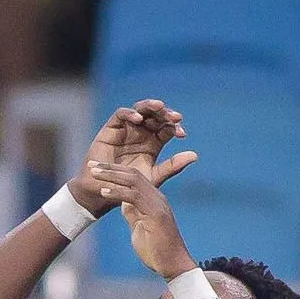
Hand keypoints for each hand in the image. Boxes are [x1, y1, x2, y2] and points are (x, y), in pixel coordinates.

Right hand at [65, 100, 193, 215]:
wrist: (104, 191)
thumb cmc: (128, 186)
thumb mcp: (154, 176)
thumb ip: (172, 166)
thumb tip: (195, 155)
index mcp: (154, 142)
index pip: (168, 128)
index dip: (175, 127)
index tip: (181, 134)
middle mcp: (141, 132)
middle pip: (156, 116)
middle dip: (166, 114)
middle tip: (175, 117)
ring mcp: (127, 128)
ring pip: (141, 110)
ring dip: (150, 106)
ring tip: (159, 107)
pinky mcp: (111, 128)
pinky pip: (120, 114)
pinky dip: (129, 113)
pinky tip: (138, 118)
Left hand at [86, 160, 197, 279]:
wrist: (172, 265)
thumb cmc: (156, 250)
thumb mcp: (139, 227)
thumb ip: (133, 213)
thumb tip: (123, 204)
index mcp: (153, 199)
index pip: (133, 177)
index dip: (114, 171)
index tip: (95, 168)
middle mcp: (157, 197)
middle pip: (132, 174)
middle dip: (110, 168)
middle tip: (90, 164)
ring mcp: (158, 204)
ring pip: (133, 181)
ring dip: (111, 175)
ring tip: (94, 173)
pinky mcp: (156, 214)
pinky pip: (135, 197)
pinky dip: (118, 193)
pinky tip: (103, 191)